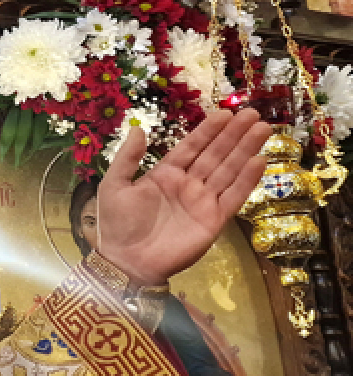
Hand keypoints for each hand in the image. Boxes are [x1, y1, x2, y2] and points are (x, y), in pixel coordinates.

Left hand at [97, 109, 270, 287]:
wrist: (126, 262)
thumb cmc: (117, 225)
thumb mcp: (114, 186)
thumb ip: (127, 158)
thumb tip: (136, 128)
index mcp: (165, 175)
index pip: (192, 147)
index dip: (208, 130)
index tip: (225, 113)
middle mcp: (187, 184)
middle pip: (215, 154)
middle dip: (233, 134)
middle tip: (252, 114)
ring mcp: (202, 201)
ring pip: (229, 170)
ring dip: (245, 149)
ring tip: (263, 128)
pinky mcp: (214, 220)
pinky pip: (234, 196)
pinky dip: (247, 179)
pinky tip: (259, 160)